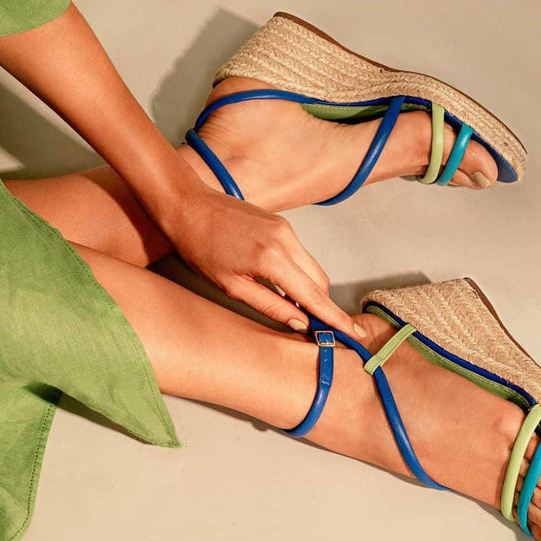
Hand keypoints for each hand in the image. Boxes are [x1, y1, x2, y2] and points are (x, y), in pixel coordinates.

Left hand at [160, 183, 357, 334]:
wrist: (188, 206)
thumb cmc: (200, 247)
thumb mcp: (230, 286)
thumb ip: (269, 306)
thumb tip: (300, 323)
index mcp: (273, 258)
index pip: (314, 296)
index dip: (334, 318)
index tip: (352, 334)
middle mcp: (286, 240)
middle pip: (320, 282)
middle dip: (323, 306)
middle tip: (320, 330)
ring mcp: (286, 228)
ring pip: (312, 267)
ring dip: (310, 290)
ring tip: (299, 311)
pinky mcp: (281, 223)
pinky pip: (300, 254)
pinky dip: (299, 273)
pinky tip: (285, 286)